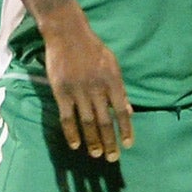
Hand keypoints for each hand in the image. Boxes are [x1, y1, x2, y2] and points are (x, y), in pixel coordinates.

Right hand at [41, 9, 133, 159]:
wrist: (67, 33)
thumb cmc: (93, 49)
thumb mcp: (113, 65)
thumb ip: (121, 89)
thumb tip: (129, 111)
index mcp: (112, 82)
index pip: (122, 111)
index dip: (126, 130)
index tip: (128, 145)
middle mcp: (97, 89)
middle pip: (105, 121)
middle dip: (110, 142)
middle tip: (112, 158)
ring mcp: (78, 91)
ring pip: (87, 123)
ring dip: (93, 141)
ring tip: (97, 155)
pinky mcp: (61, 92)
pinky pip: (67, 117)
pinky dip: (72, 133)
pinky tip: (76, 145)